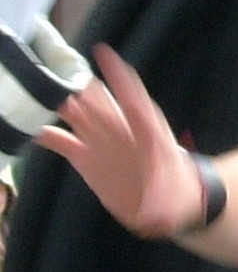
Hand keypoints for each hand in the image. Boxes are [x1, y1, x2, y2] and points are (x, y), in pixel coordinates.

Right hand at [35, 44, 201, 237]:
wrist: (173, 205)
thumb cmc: (178, 195)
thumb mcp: (172, 202)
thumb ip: (159, 207)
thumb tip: (154, 219)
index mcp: (147, 132)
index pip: (132, 97)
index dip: (118, 76)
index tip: (102, 53)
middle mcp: (121, 130)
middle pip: (96, 100)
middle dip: (74, 84)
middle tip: (47, 70)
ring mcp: (102, 143)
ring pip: (76, 114)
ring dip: (55, 103)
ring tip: (30, 91)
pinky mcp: (87, 159)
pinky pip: (62, 141)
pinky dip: (46, 134)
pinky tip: (26, 128)